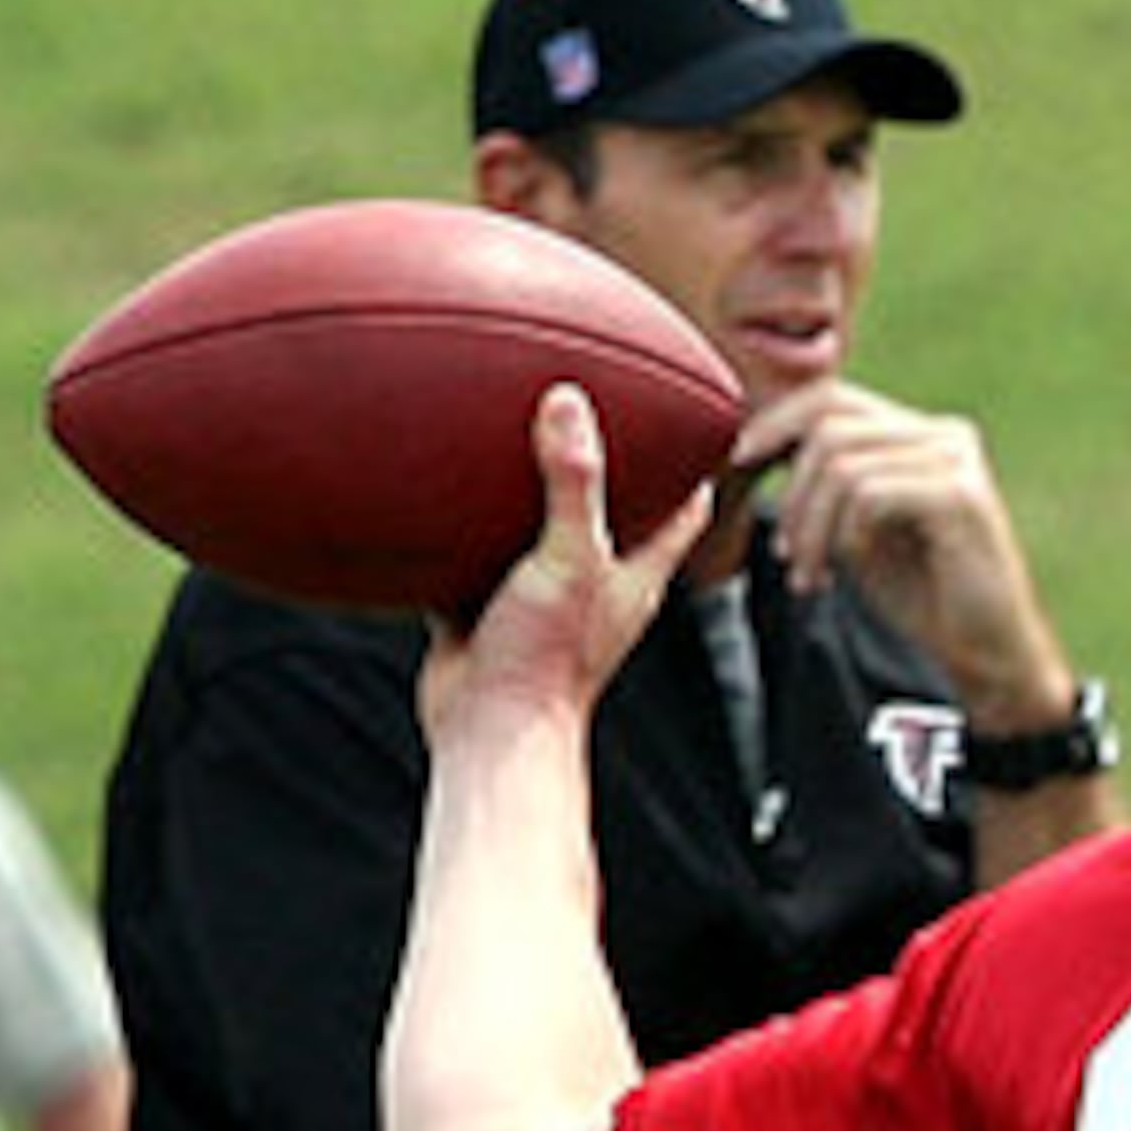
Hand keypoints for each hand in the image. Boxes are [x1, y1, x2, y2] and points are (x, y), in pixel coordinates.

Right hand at [424, 385, 708, 738]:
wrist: (487, 729)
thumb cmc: (546, 657)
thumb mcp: (569, 558)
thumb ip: (573, 483)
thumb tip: (568, 401)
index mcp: (635, 574)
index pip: (684, 508)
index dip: (691, 463)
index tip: (685, 417)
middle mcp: (594, 586)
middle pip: (611, 515)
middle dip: (602, 467)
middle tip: (580, 409)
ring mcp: (541, 600)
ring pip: (538, 534)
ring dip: (524, 495)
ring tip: (503, 435)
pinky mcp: (486, 612)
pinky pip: (475, 559)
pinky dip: (464, 531)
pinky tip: (439, 495)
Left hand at [738, 380, 1070, 721]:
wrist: (988, 652)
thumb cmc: (925, 595)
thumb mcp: (860, 527)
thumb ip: (829, 483)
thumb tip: (760, 443)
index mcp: (923, 435)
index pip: (834, 399)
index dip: (776, 423)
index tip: (741, 461)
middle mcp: (944, 436)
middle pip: (830, 424)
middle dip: (790, 490)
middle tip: (787, 549)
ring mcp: (956, 461)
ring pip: (841, 463)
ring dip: (810, 525)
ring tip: (810, 572)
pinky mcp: (960, 495)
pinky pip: (868, 494)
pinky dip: (843, 536)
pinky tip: (847, 570)